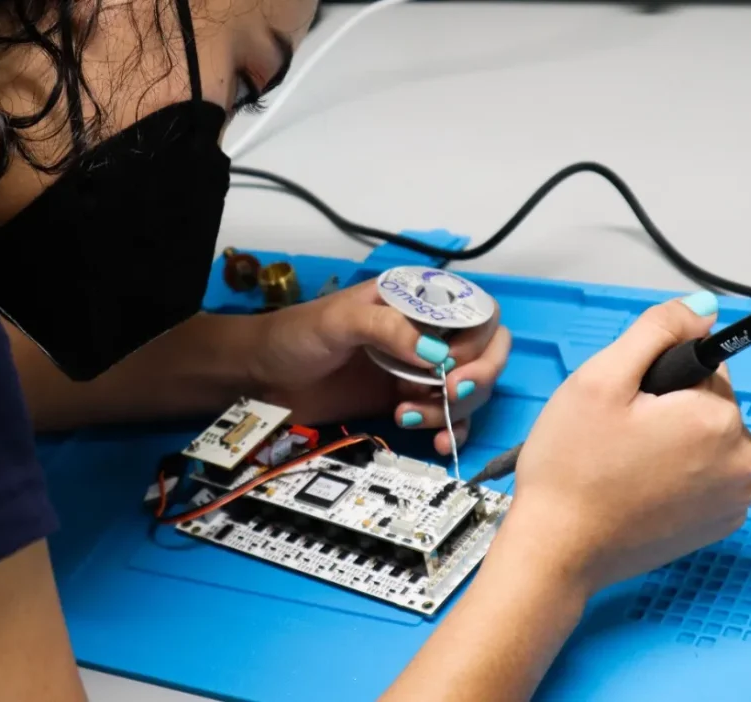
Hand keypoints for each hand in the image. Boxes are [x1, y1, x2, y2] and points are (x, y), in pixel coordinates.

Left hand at [249, 278, 510, 453]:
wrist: (264, 376)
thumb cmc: (296, 335)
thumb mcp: (339, 320)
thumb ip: (386, 328)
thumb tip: (435, 355)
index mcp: (416, 301)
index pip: (476, 312)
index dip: (479, 341)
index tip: (454, 366)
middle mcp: (426, 334)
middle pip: (486, 352)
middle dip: (478, 376)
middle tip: (448, 395)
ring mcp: (419, 371)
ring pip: (470, 390)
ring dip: (453, 409)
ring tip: (406, 415)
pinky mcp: (408, 404)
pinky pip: (449, 419)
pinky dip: (451, 431)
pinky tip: (435, 441)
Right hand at [498, 292, 750, 595]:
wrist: (557, 548)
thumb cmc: (569, 469)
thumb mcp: (599, 378)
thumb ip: (653, 331)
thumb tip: (698, 309)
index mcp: (717, 418)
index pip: (702, 366)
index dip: (652, 378)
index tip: (622, 406)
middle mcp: (741, 460)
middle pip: (706, 404)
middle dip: (664, 410)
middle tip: (613, 435)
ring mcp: (733, 498)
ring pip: (704, 440)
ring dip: (669, 442)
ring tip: (620, 464)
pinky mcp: (718, 525)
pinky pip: (704, 476)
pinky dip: (675, 475)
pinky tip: (634, 488)